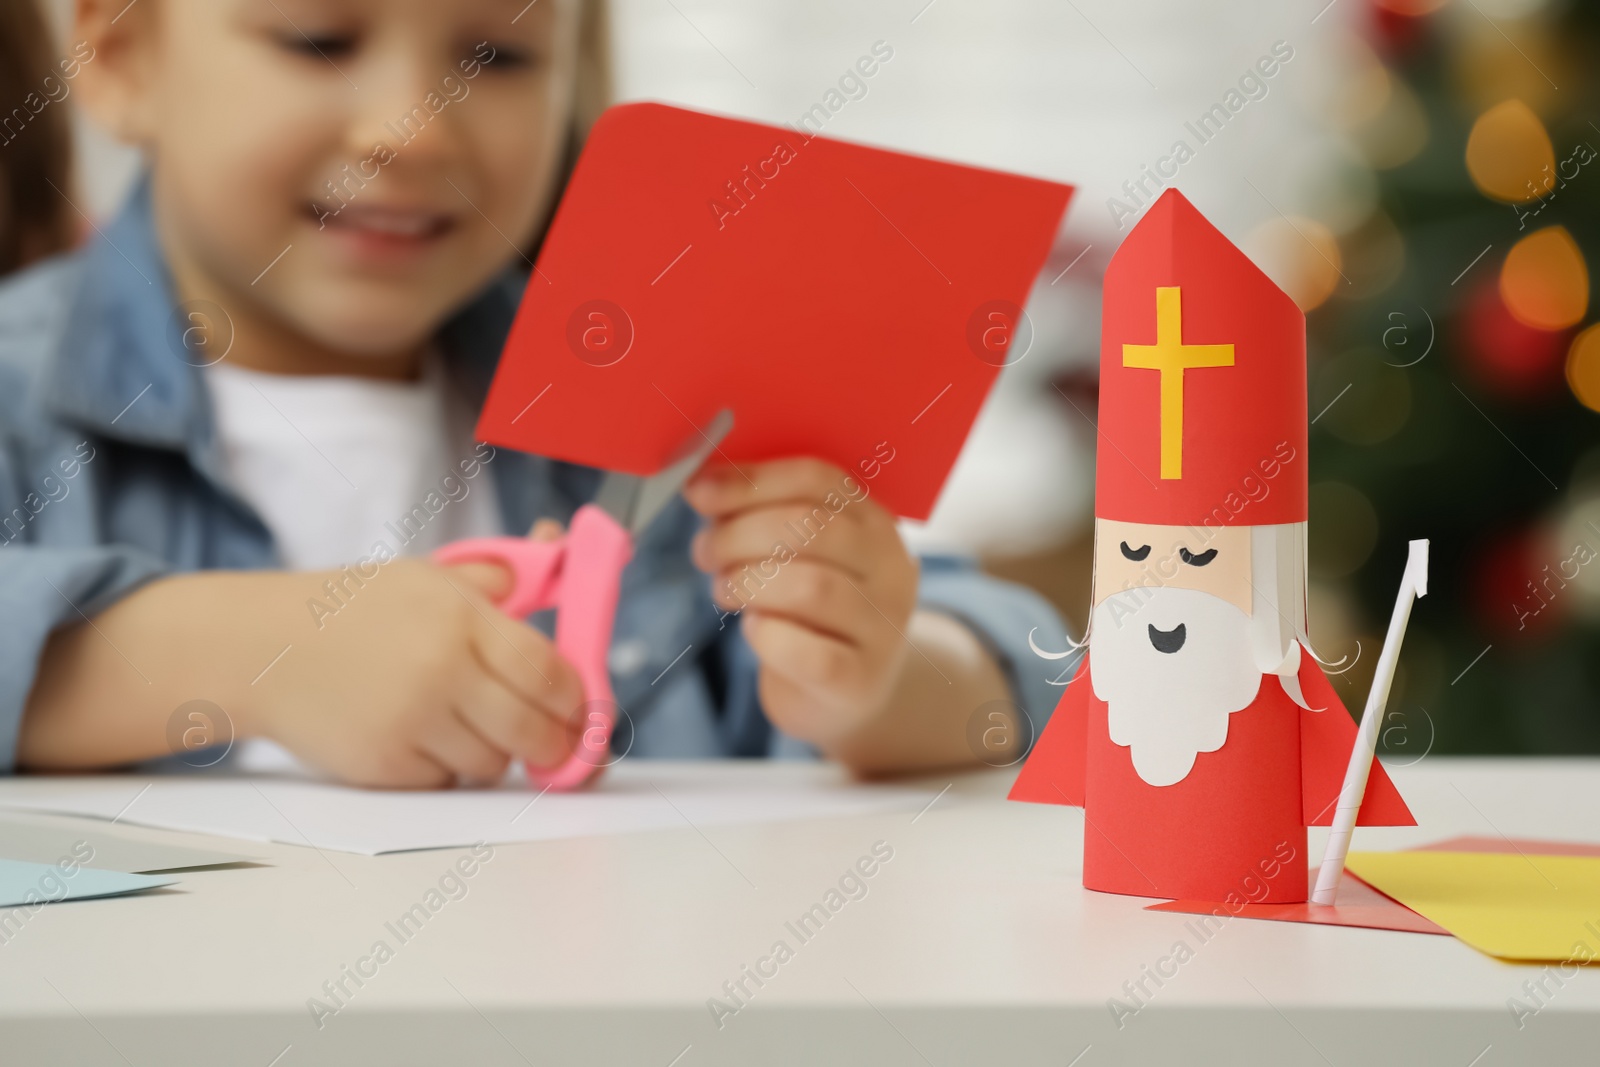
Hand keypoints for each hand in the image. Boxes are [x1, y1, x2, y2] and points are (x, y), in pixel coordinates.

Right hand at [257, 557, 585, 786]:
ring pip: (493, 763)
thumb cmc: (354, 609)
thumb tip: (558, 552)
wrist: (264, 648)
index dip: (577, 699)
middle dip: (556, 743)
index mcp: (460, 618)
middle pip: (532, 730)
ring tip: (471, 723)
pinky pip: (447, 780)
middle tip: (560, 742)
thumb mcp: (428, 576)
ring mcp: (412, 722)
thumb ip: (498, 577)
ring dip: (496, 751)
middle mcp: (441, 671)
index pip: (547, 671)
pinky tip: (423, 736)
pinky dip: (447, 767)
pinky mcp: (386, 765)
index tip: (583, 708)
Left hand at [685, 458, 918, 751]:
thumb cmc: (808, 613)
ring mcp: (882, 627)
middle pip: (812, 528)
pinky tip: (754, 629)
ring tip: (724, 590)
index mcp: (874, 522)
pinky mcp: (859, 681)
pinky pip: (809, 653)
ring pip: (812, 587)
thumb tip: (702, 485)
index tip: (699, 491)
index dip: (752, 481)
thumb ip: (761, 518)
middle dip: (741, 534)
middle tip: (706, 551)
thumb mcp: (797, 556)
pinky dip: (767, 636)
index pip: (818, 479)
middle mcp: (890, 568)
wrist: (845, 693)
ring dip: (748, 582)